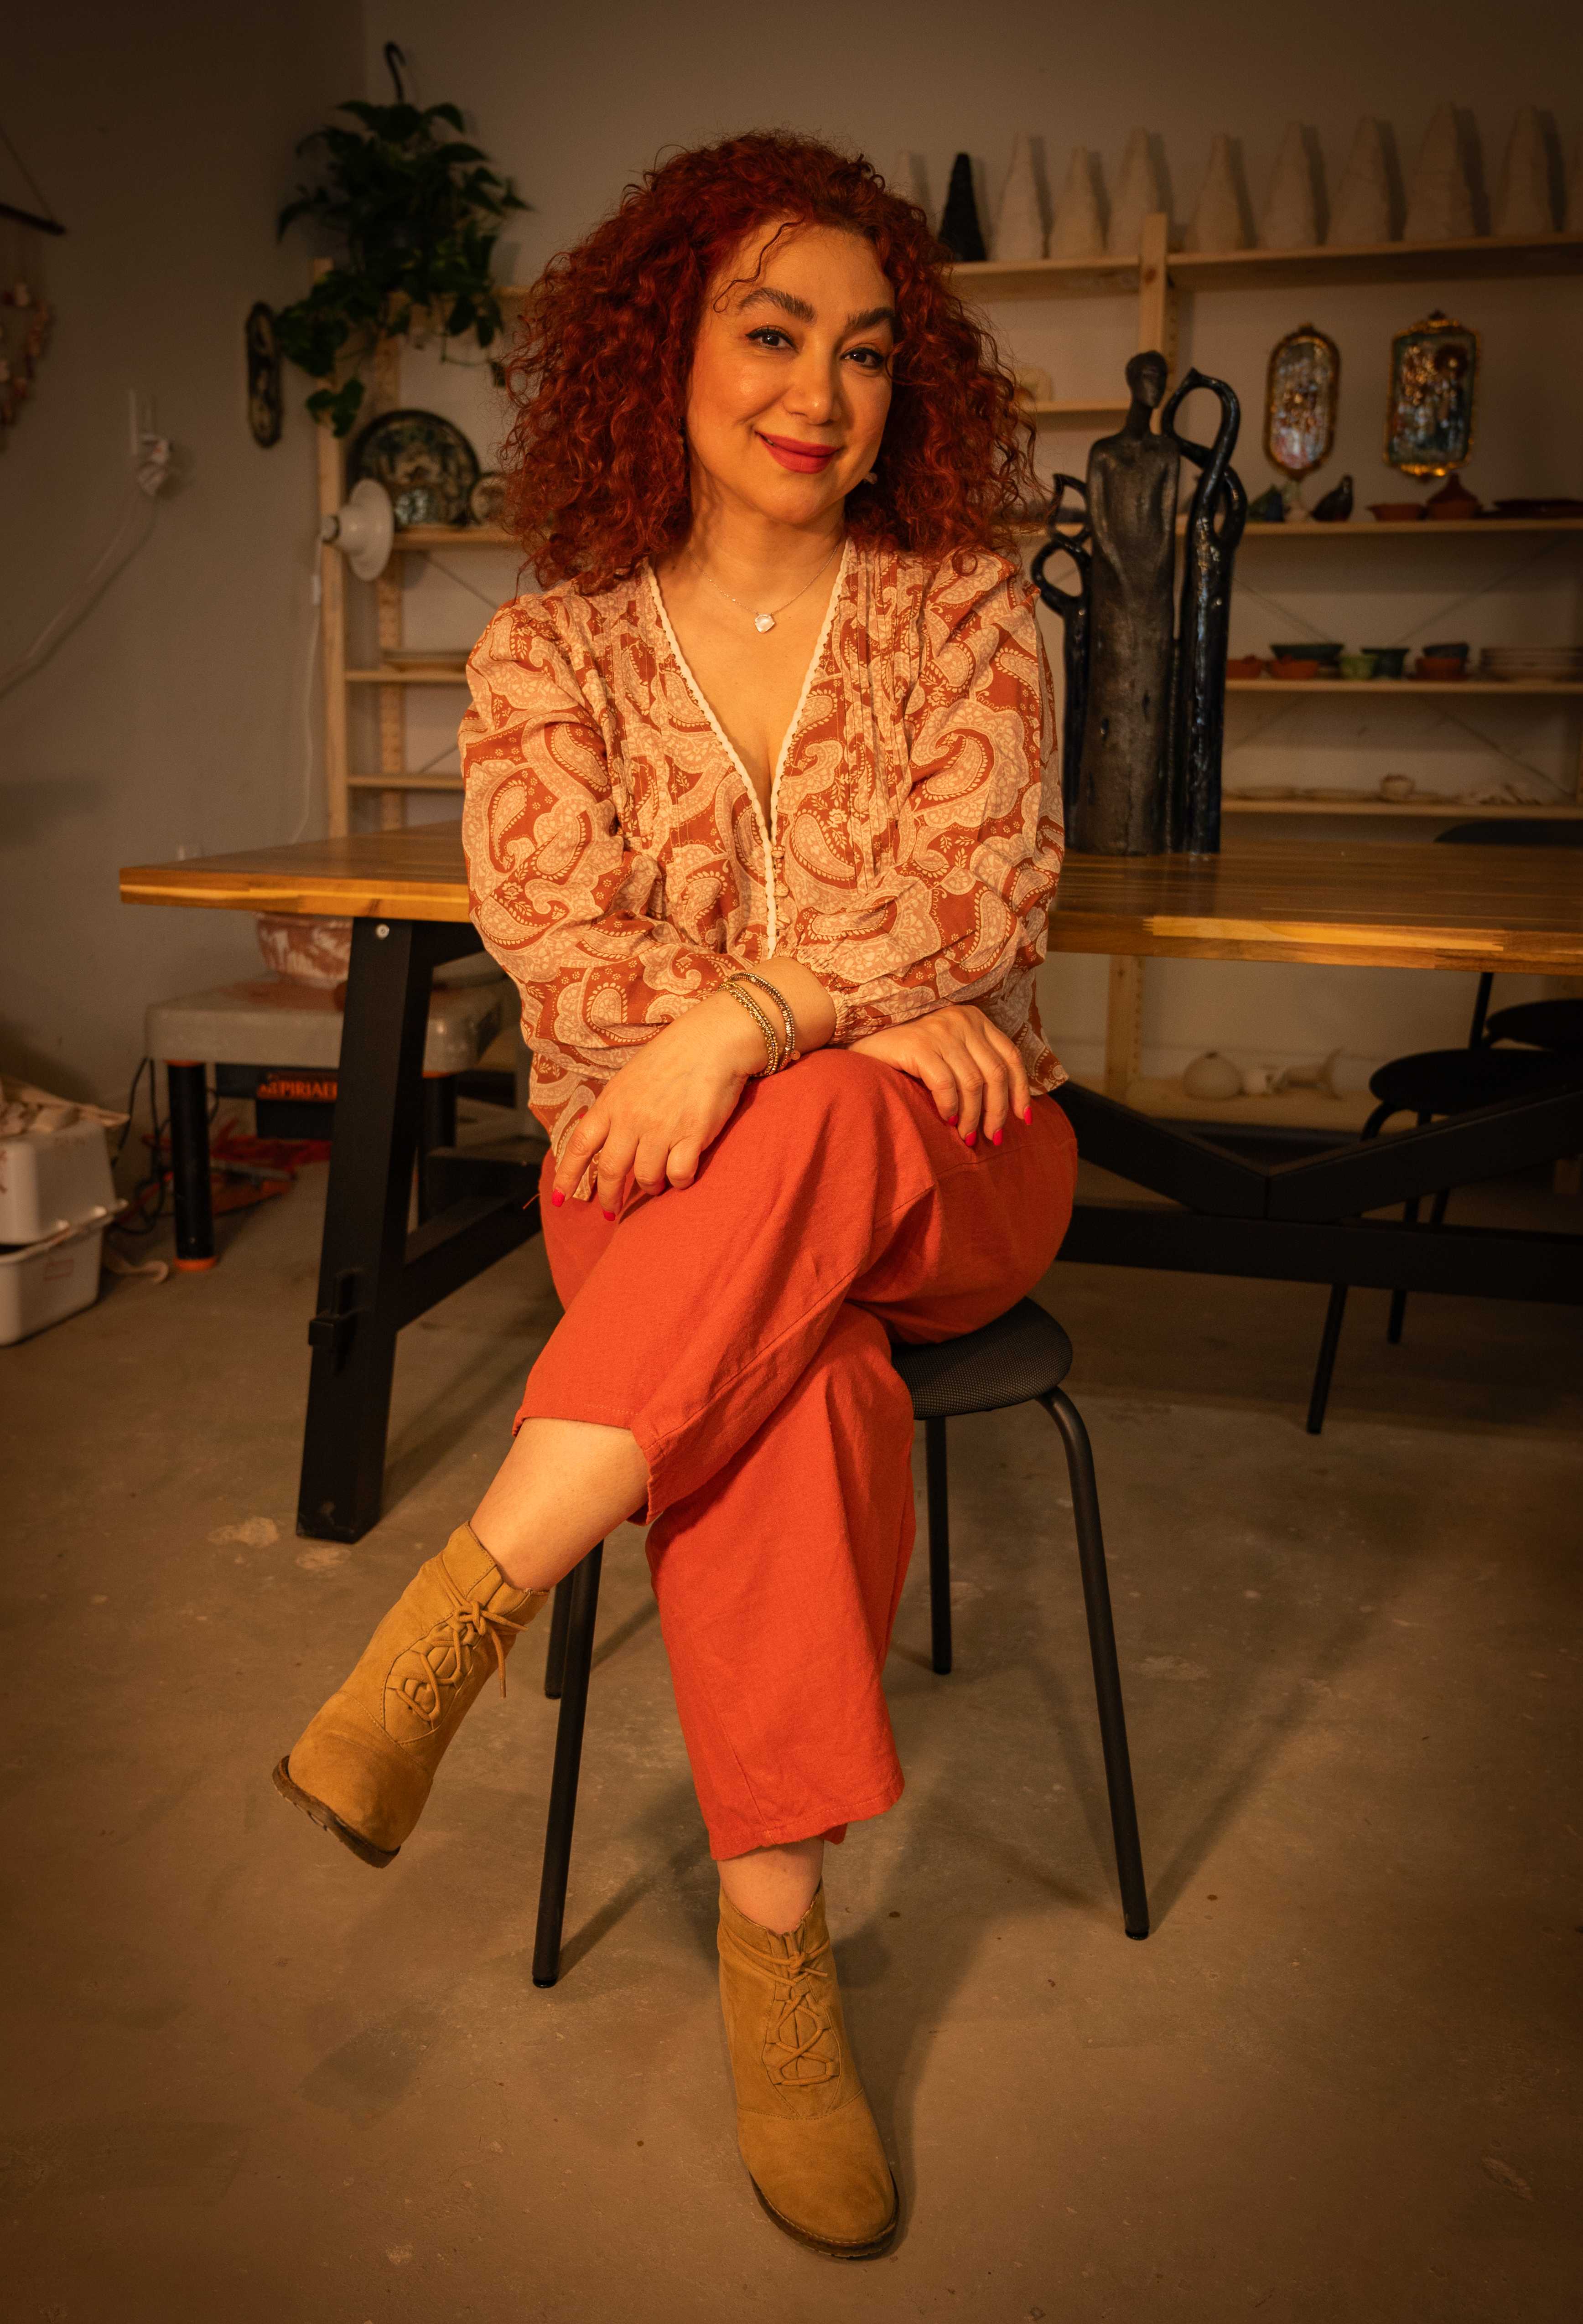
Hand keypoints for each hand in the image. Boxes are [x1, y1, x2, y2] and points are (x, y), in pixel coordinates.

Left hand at [553, 991, 766, 1211]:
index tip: (561, 1199)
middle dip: (609, 1196)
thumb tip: (605, 1138)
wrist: (712, 1040)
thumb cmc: (672, 1056)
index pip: (580, 1146)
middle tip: (612, 1210)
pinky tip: (683, 1175)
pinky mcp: (692, 1135)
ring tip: (658, 1185)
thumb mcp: (630, 1078)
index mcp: (612, 1103)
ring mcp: (661, 1128)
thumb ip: (616, 1109)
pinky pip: (679, 1174)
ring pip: (647, 1177)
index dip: (568, 1176)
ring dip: (651, 1187)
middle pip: (610, 1170)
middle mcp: (631, 1118)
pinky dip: (679, 1181)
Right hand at [848, 1004, 1030, 1144]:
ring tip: (965, 1136)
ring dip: (972, 1116)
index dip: (1020, 1091)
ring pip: (973, 1083)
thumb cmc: (909, 1062)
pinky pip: (946, 1084)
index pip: (1010, 1057)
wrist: (863, 1053)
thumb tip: (1009, 1108)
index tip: (1023, 1119)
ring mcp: (940, 1030)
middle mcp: (961, 1020)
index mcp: (974, 1019)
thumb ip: (976, 1069)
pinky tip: (946, 1120)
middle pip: (995, 1073)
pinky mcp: (919, 1044)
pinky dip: (950, 1107)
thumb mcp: (950, 1057)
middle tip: (992, 1136)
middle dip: (997, 1110)